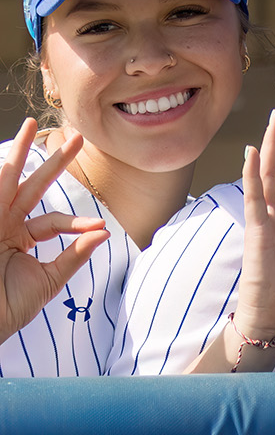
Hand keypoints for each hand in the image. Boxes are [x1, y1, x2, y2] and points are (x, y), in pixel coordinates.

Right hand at [0, 121, 108, 338]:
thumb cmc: (7, 308)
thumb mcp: (48, 281)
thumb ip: (73, 257)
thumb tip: (104, 233)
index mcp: (18, 239)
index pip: (52, 221)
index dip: (76, 222)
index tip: (98, 227)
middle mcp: (2, 226)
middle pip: (30, 187)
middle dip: (53, 163)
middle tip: (76, 138)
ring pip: (6, 180)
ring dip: (18, 153)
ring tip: (30, 126)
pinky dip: (1, 175)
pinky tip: (9, 155)